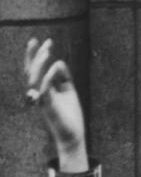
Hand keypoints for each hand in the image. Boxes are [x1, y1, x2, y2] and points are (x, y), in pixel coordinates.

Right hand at [24, 38, 86, 157]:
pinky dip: (48, 78)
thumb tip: (59, 62)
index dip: (36, 55)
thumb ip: (64, 78)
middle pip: (31, 71)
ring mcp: (41, 100)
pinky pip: (44, 91)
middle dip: (36, 56)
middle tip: (46, 42)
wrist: (73, 136)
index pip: (35, 69)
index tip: (43, 41)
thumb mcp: (69, 92)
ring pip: (33, 79)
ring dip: (39, 64)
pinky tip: (54, 67)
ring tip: (47, 52)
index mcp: (43, 89)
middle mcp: (38, 93)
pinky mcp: (48, 108)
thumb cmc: (70, 115)